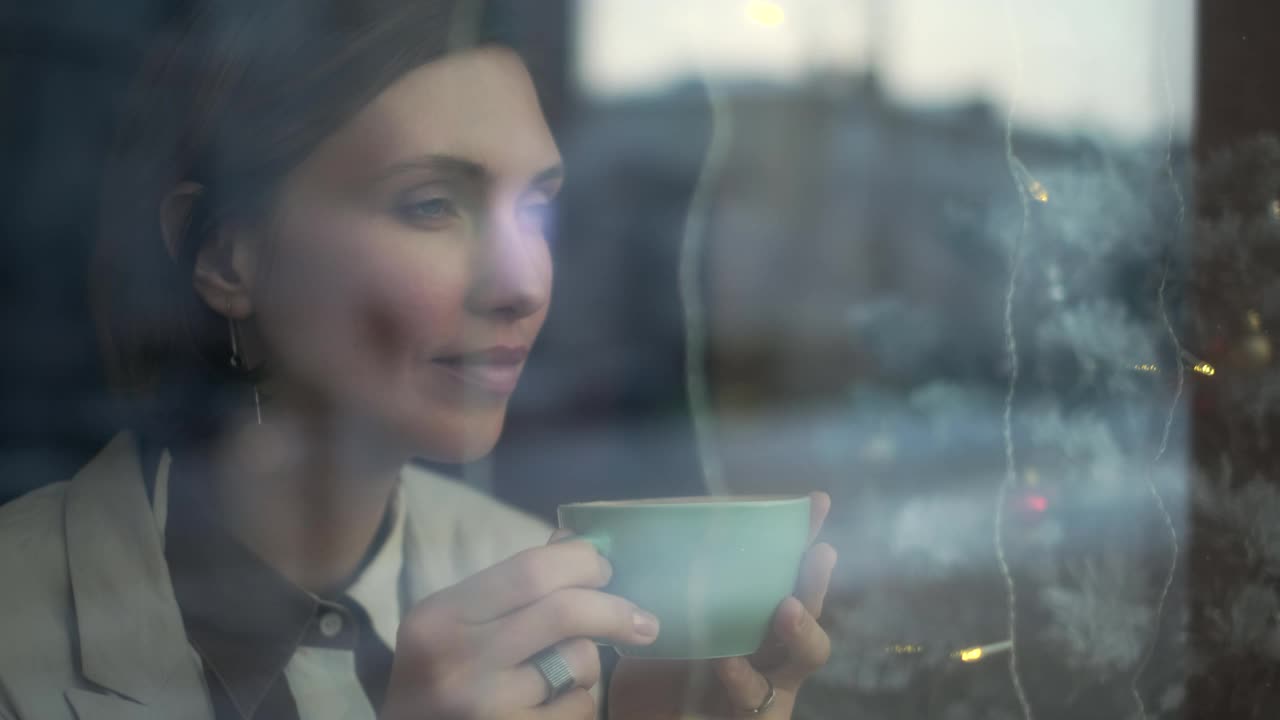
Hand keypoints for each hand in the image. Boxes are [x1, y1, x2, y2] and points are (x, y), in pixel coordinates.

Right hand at [382, 538, 659, 718]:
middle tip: (640, 619)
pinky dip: (580, 702)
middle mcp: (459, 661)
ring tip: (564, 674)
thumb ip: (509, 584)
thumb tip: (575, 542)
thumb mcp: (452, 623)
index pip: (530, 570)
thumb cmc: (437, 676)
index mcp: (441, 617)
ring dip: (588, 662)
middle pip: (564, 613)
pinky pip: (580, 708)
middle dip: (614, 610)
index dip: (582, 562)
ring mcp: (486, 707)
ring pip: (578, 663)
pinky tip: (552, 706)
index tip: (606, 569)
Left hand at [608, 492, 836, 718]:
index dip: (802, 537)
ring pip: (805, 654)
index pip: (782, 570)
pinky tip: (726, 661)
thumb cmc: (653, 671)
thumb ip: (668, 580)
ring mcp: (769, 685)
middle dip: (815, 580)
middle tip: (819, 553)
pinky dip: (744, 679)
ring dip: (802, 628)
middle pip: (805, 606)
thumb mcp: (658, 616)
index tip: (817, 502)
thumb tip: (658, 518)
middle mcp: (768, 647)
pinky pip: (759, 699)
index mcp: (751, 615)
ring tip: (787, 607)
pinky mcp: (756, 717)